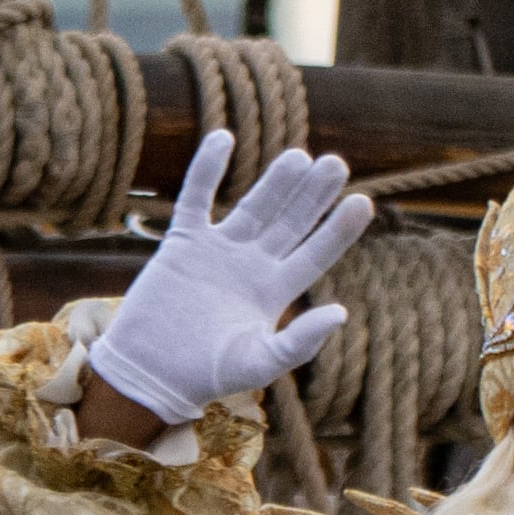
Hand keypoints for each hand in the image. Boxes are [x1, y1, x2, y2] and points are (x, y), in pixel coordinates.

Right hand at [76, 133, 371, 430]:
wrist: (150, 373)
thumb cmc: (206, 376)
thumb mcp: (260, 362)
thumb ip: (300, 342)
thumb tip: (342, 312)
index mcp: (274, 292)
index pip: (315, 253)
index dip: (339, 230)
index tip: (364, 202)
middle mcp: (251, 265)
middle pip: (290, 222)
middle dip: (313, 195)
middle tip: (336, 164)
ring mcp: (218, 250)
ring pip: (253, 206)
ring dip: (275, 181)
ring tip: (300, 156)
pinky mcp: (182, 243)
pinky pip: (196, 198)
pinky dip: (207, 169)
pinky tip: (224, 138)